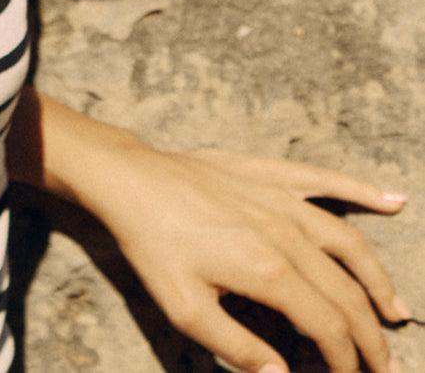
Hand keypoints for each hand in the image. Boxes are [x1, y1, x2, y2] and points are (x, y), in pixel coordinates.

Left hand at [92, 144, 408, 372]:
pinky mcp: (269, 173)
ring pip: (348, 242)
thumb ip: (239, 347)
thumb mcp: (185, 309)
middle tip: (387, 364)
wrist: (130, 180)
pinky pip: (324, 180)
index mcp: (268, 271)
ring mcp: (280, 199)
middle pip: (346, 292)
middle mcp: (286, 233)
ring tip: (396, 310)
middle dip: (372, 334)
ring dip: (377, 279)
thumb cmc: (153, 245)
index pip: (328, 325)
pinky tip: (393, 200)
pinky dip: (361, 191)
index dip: (346, 359)